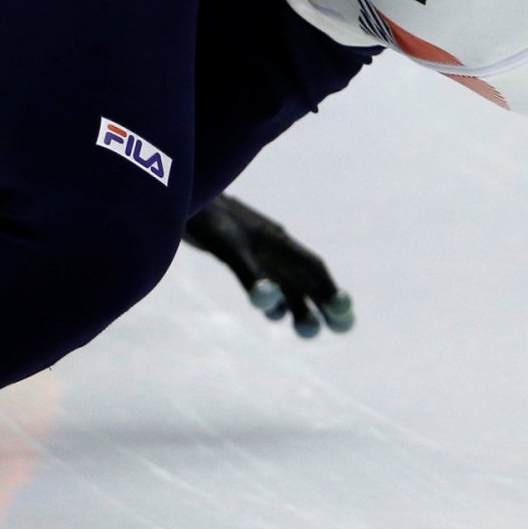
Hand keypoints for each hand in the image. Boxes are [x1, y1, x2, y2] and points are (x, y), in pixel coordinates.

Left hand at [182, 194, 353, 337]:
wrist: (184, 197)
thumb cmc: (207, 219)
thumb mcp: (228, 246)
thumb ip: (248, 272)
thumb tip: (267, 298)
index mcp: (276, 240)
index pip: (312, 267)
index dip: (330, 289)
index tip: (344, 313)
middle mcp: (272, 248)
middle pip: (305, 278)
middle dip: (324, 302)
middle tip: (343, 329)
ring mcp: (256, 252)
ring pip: (286, 284)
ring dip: (299, 306)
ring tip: (309, 331)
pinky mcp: (239, 256)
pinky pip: (265, 281)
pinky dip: (273, 299)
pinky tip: (273, 313)